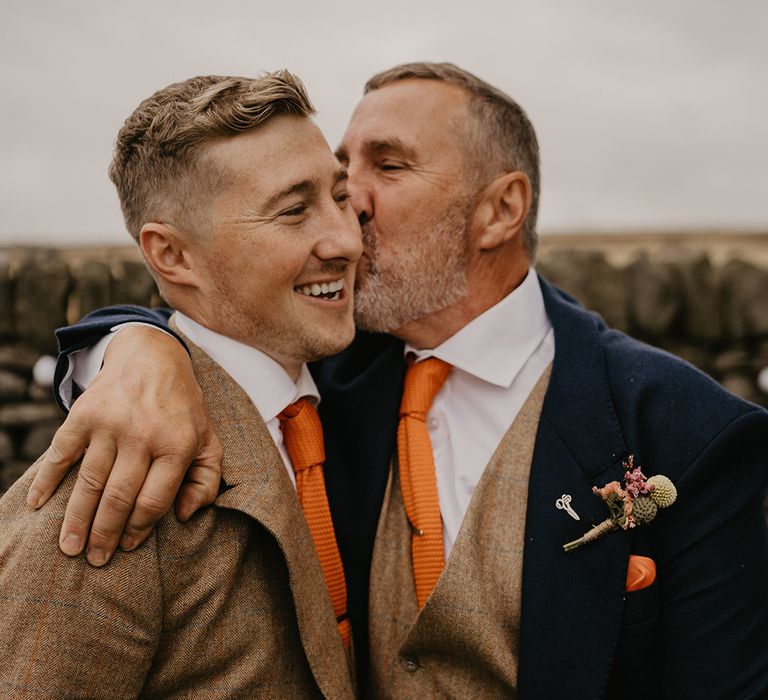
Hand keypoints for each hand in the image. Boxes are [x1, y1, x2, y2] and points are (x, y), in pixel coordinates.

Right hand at [27, 325, 222, 565]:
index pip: (154, 501)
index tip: (129, 547)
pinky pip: (61, 453)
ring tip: (70, 548)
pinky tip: (37, 504)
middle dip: (105, 535)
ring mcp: (111, 423)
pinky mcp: (84, 414)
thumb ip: (207, 479)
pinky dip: (47, 480)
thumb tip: (185, 516)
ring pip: (90, 482)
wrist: (152, 357)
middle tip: (95, 560)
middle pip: (119, 497)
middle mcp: (144, 434)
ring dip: (76, 519)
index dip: (140, 530)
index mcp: (178, 444)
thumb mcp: (209, 439)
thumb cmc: (183, 408)